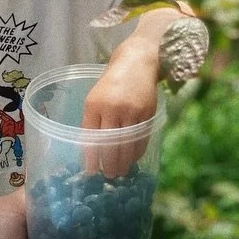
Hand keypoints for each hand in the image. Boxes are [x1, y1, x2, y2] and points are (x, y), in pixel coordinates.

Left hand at [80, 58, 158, 175]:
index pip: (91, 138)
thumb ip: (93, 120)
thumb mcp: (95, 98)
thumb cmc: (111, 83)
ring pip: (127, 146)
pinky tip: (133, 159)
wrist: (136, 63)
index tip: (91, 172)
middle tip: (109, 175)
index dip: (91, 158)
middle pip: (110, 146)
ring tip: (121, 172)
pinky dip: (136, 152)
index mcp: (94, 105)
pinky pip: (141, 139)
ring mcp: (132, 112)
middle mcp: (112, 109)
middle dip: (109, 165)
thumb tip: (92, 149)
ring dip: (124, 163)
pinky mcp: (147, 114)